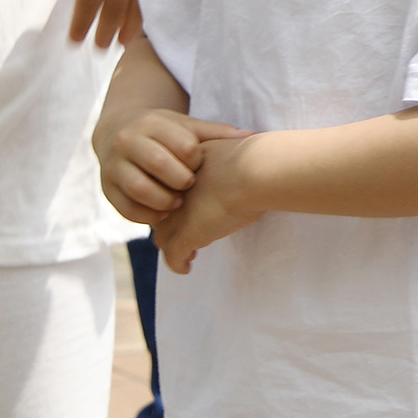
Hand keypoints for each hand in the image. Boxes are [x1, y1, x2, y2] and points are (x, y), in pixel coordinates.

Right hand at [100, 108, 246, 225]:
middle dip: (181, 180)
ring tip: (178, 203)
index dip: (196, 160)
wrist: (117, 132)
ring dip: (164, 200)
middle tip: (190, 187)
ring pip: (140, 188)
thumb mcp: (185, 126)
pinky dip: (147, 215)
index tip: (199, 165)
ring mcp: (113, 166)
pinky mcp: (106, 189)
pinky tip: (163, 213)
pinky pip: (126, 208)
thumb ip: (214, 133)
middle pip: (160, 164)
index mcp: (152, 123)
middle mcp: (128, 142)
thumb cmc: (163, 132)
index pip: (182, 144)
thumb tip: (250, 137)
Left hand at [153, 132, 264, 274]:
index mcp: (185, 170)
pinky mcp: (185, 236)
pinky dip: (178, 264)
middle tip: (189, 231)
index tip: (195, 207)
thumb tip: (248, 150)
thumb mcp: (234, 149)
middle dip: (173, 224)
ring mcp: (177, 214)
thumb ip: (230, 157)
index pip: (171, 187)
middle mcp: (174, 191)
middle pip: (162, 212)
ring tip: (189, 253)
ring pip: (162, 237)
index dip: (181, 200)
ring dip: (173, 246)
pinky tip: (186, 268)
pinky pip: (173, 257)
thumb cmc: (255, 158)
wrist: (255, 171)